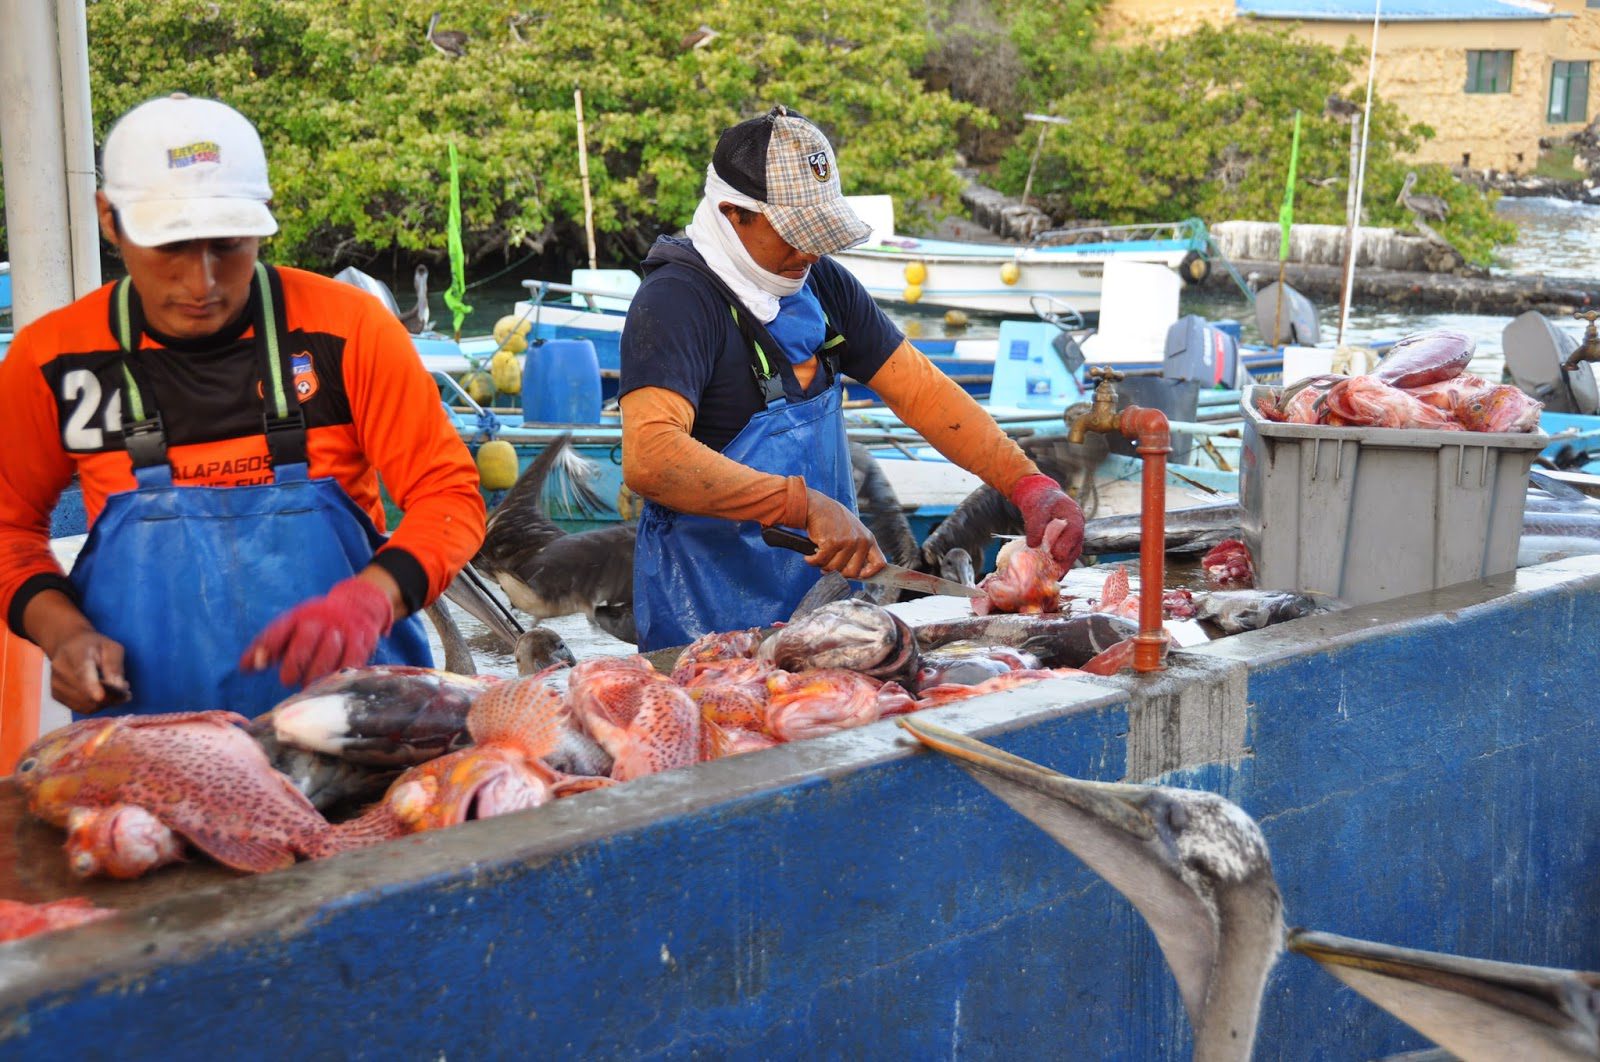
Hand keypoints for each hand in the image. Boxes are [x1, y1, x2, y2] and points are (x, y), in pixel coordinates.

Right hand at [47, 629, 127, 712]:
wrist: (68, 645)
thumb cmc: (94, 646)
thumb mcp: (111, 648)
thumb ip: (115, 666)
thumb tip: (119, 688)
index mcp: (75, 654)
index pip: (82, 672)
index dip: (91, 686)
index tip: (100, 697)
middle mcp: (61, 669)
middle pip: (85, 692)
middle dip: (110, 698)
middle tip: (126, 694)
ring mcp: (56, 684)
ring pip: (84, 704)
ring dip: (104, 703)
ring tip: (116, 692)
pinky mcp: (56, 695)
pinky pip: (80, 708)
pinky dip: (95, 706)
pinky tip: (103, 696)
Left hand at [239, 576, 393, 687]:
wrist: (357, 606)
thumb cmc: (314, 625)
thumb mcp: (290, 628)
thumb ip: (267, 647)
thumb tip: (245, 668)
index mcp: (298, 616)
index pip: (279, 629)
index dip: (267, 647)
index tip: (257, 666)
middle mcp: (320, 620)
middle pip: (305, 641)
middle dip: (294, 664)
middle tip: (287, 680)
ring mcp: (342, 629)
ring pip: (329, 652)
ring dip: (317, 673)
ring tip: (309, 686)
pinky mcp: (362, 641)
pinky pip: (352, 660)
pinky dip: (340, 673)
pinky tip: (331, 682)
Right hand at [803, 489, 885, 579]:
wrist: (817, 506)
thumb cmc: (833, 521)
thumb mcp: (853, 532)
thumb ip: (858, 550)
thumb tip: (856, 574)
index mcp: (868, 539)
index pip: (879, 564)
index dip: (869, 574)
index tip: (857, 575)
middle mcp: (860, 541)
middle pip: (852, 572)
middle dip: (838, 572)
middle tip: (828, 565)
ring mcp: (847, 541)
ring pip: (834, 568)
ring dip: (822, 565)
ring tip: (819, 555)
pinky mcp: (832, 542)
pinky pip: (820, 562)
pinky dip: (812, 561)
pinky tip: (809, 556)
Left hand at [1009, 473, 1084, 568]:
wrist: (1039, 497)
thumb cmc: (1040, 501)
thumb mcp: (1036, 508)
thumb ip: (1036, 524)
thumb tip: (1033, 544)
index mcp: (1074, 515)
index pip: (1074, 531)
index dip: (1066, 544)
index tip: (1056, 555)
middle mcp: (1077, 528)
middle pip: (1075, 548)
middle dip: (1065, 563)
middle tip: (1054, 575)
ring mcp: (1071, 538)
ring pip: (1070, 556)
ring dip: (1060, 568)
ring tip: (1050, 580)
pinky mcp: (1064, 546)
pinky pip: (1063, 559)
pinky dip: (1055, 567)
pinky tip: (1046, 577)